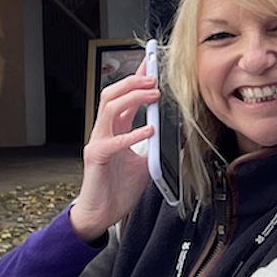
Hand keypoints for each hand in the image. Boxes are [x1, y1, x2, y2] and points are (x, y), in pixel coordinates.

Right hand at [71, 71, 159, 240]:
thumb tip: (179, 136)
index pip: (123, 96)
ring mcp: (98, 142)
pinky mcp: (96, 157)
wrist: (102, 214)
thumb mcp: (146, 163)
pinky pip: (113, 141)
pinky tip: (149, 130)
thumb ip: (157, 146)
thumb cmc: (119, 189)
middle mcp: (104, 131)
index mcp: (114, 129)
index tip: (151, 63)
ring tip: (153, 94)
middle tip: (154, 76)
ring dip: (133, 97)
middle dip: (133, 81)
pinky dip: (133, 134)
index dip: (136, 77)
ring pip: (109, 108)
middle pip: (111, 94)